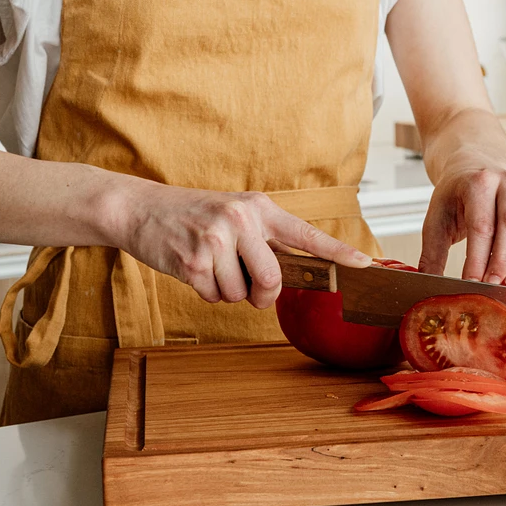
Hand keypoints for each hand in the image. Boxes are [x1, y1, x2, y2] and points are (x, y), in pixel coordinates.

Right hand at [117, 182, 370, 308]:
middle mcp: (241, 220)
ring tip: (211, 264)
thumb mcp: (236, 215)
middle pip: (273, 281)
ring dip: (227, 291)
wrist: (141, 208)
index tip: (365, 265)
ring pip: (241, 294)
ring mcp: (216, 239)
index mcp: (260, 209)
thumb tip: (294, 277)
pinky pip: (213, 297)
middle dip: (263, 294)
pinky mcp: (192, 260)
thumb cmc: (196, 216)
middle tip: (247, 284)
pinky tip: (194, 268)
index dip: (338, 253)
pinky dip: (205, 292)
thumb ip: (266, 240)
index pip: (307, 235)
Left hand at [418, 167, 505, 285]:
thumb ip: (432, 254)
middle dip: (502, 261)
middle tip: (492, 286)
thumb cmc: (455, 196)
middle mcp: (505, 182)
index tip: (472, 282)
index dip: (477, 258)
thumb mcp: (436, 220)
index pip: (480, 225)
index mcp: (477, 183)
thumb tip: (429, 285)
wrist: (473, 167)